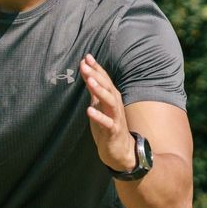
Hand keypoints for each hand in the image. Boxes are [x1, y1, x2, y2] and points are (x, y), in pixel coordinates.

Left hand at [80, 53, 136, 172]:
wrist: (121, 150)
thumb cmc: (108, 126)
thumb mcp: (98, 105)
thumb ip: (93, 90)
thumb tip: (86, 72)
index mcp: (112, 97)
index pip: (104, 80)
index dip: (96, 68)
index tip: (86, 57)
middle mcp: (115, 104)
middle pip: (107, 87)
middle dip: (96, 75)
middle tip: (85, 64)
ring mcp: (115, 117)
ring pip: (109, 101)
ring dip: (100, 91)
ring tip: (89, 81)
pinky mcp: (114, 131)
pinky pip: (107, 123)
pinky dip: (99, 116)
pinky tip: (89, 110)